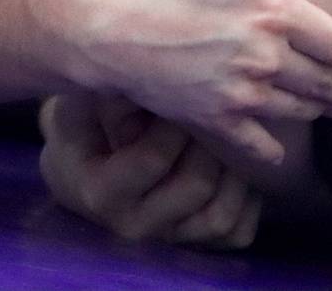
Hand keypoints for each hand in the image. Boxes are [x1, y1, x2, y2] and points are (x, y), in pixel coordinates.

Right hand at [39, 93, 261, 247]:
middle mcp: (134, 225)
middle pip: (196, 186)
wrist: (84, 160)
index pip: (153, 159)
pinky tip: (241, 165)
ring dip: (235, 170)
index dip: (176, 122)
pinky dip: (247, 201)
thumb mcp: (84, 104)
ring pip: (221, 215)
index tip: (185, 93)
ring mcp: (166, 238)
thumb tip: (160, 90)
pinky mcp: (194, 242)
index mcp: (101, 194)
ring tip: (234, 135)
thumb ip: (114, 99)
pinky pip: (236, 232)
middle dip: (210, 142)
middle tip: (216, 110)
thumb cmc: (85, 124)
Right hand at [89, 0, 331, 165]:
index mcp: (278, 12)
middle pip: (329, 85)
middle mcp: (269, 57)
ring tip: (324, 108)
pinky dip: (273, 149)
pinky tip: (279, 147)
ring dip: (316, 111)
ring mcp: (243, 92)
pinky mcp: (216, 119)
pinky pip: (259, 145)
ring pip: (300, 112)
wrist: (109, 28)